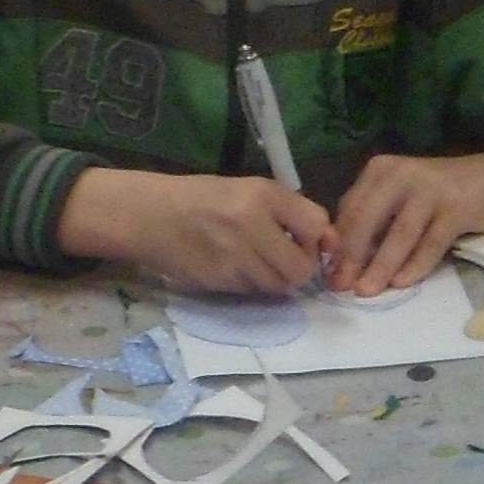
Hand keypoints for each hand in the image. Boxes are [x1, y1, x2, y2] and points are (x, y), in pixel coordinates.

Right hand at [58, 168, 332, 296]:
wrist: (151, 215)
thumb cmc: (205, 199)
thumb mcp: (249, 190)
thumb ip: (292, 212)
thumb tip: (331, 243)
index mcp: (262, 195)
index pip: (316, 226)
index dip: (317, 240)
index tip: (305, 240)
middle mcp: (251, 224)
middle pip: (300, 268)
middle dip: (298, 268)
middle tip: (284, 259)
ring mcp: (233, 256)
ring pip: (277, 286)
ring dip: (274, 279)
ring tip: (255, 261)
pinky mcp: (219, 280)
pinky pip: (252, 292)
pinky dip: (251, 285)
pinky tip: (234, 267)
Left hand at [328, 143, 483, 294]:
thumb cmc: (441, 194)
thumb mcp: (402, 197)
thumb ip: (375, 219)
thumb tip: (343, 259)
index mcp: (381, 170)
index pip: (350, 209)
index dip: (338, 244)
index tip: (329, 273)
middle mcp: (401, 174)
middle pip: (367, 220)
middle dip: (352, 257)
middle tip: (341, 286)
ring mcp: (430, 189)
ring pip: (398, 234)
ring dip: (380, 267)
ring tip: (366, 291)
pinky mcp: (456, 207)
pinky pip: (430, 243)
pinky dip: (415, 266)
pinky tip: (402, 284)